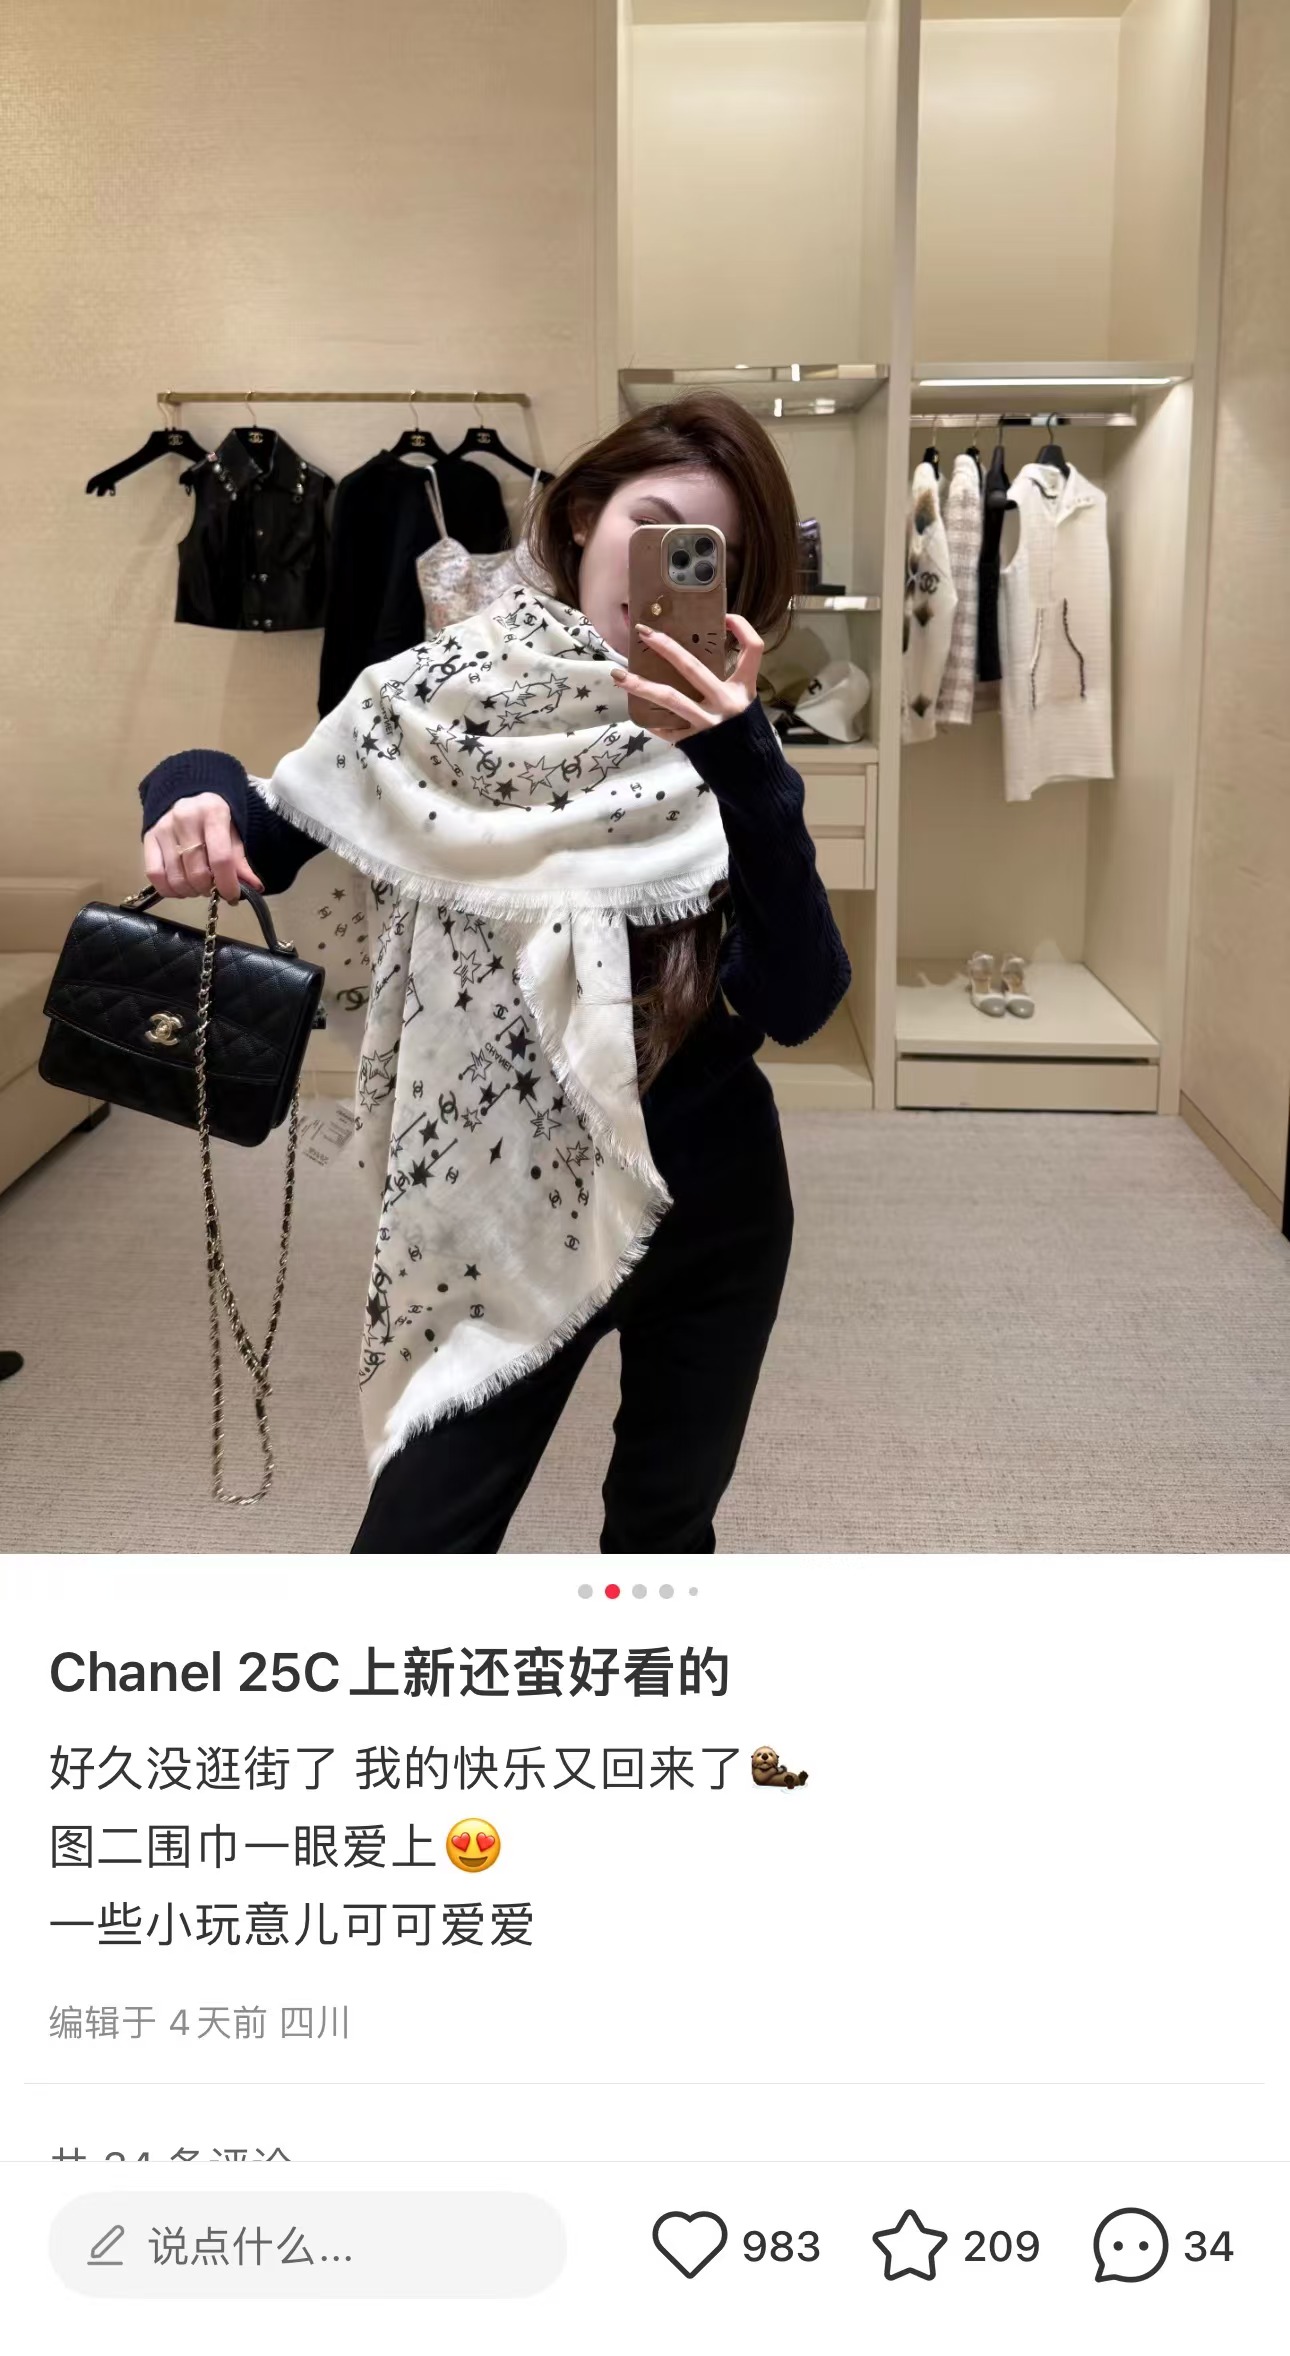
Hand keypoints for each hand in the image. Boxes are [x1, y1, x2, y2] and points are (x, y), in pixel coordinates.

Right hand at [142, 793, 263, 902]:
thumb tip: (254, 888)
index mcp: (213, 813)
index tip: (232, 896)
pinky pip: (154, 874)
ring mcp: (164, 828)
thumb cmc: (216, 817)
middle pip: (197, 872)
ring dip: (191, 891)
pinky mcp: (149, 837)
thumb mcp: (234, 832)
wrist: (188, 794)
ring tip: (198, 886)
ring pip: (176, 877)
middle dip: (208, 889)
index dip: (228, 884)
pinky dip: (168, 889)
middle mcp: (185, 818)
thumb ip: (241, 860)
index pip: (221, 858)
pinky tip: (180, 887)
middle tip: (213, 888)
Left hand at [610, 611, 762, 743]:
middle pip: (693, 667)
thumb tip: (693, 661)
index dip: (742, 628)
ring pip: (670, 698)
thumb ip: (727, 684)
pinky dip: (653, 721)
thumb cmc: (746, 735)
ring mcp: (708, 722)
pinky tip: (639, 713)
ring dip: (641, 686)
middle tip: (643, 633)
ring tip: (618, 675)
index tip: (726, 617)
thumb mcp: (745, 704)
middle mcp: (726, 702)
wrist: (751, 775)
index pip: (753, 648)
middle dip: (666, 647)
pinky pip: (667, 729)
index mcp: (743, 688)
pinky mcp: (695, 741)